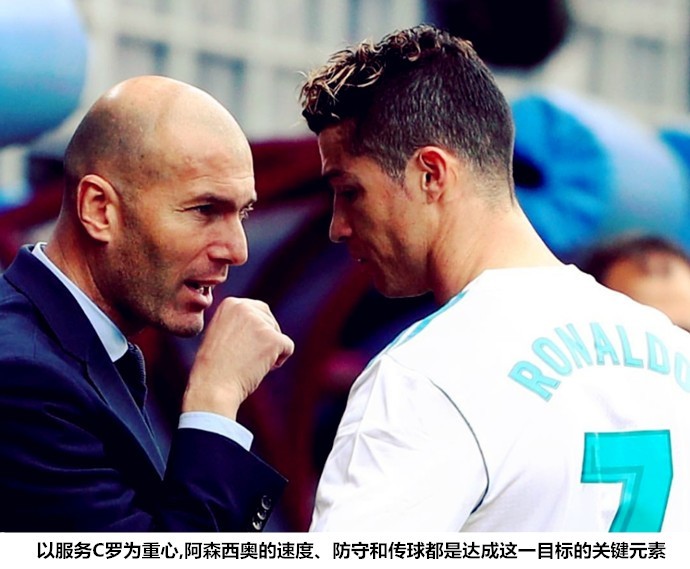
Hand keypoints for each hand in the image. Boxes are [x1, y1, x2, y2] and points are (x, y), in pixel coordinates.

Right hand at [182, 297, 293, 419]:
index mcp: (230, 303)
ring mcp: (260, 322)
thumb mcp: (219, 333)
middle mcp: (245, 307)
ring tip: (248, 363)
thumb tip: (256, 324)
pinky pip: (288, 347)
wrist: (212, 387)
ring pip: (278, 335)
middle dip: (265, 339)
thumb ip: (237, 322)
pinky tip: (260, 368)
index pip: (257, 310)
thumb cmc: (213, 367)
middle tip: (246, 357)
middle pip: (270, 320)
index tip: (240, 347)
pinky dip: (280, 360)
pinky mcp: (273, 338)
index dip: (254, 331)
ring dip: (270, 351)